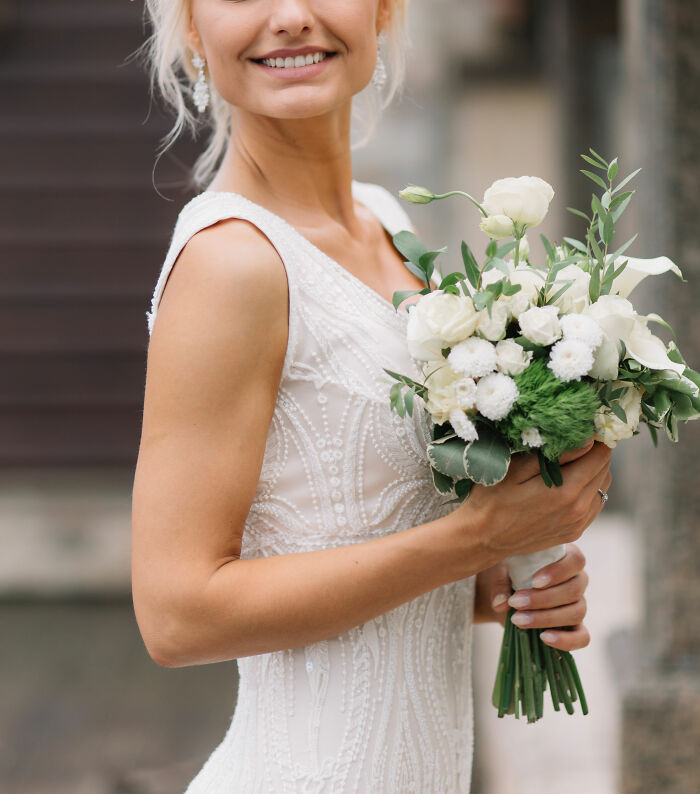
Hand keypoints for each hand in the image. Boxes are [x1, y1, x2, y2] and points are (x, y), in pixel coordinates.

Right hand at [449, 439, 611, 565]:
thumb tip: (586, 441)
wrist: (482, 538)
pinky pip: (594, 504)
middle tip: (573, 441)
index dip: (594, 438)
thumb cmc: (491, 499)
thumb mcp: (514, 470)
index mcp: (565, 491)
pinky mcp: (574, 531)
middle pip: (605, 469)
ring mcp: (578, 523)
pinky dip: (587, 489)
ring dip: (591, 471)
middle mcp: (578, 509)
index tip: (580, 429)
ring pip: (602, 486)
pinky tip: (567, 484)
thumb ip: (551, 456)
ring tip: (569, 462)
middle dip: (594, 452)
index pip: (600, 455)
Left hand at [488, 543, 589, 650]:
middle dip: (543, 599)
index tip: (535, 582)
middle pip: (574, 590)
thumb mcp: (499, 570)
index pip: (575, 559)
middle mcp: (577, 580)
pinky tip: (544, 638)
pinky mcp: (575, 627)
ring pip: (577, 612)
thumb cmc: (506, 573)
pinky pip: (582, 637)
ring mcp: (579, 604)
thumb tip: (501, 603)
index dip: (558, 571)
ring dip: (547, 618)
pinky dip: (566, 640)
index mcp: (565, 557)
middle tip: (516, 603)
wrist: (505, 594)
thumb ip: (500, 583)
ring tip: (518, 620)